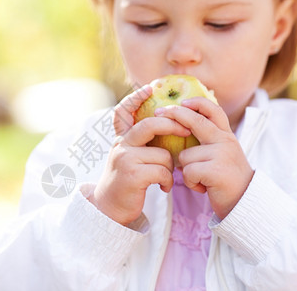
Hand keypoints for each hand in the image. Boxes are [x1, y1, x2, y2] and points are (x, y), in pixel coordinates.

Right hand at [90, 86, 190, 225]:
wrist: (110, 208)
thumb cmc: (126, 182)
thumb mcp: (129, 158)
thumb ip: (141, 144)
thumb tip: (167, 127)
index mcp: (121, 139)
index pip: (123, 112)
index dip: (135, 98)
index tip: (150, 88)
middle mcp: (121, 145)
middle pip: (150, 125)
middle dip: (172, 125)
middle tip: (186, 130)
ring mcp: (125, 158)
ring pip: (162, 154)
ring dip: (170, 168)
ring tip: (165, 178)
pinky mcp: (133, 174)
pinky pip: (162, 171)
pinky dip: (167, 181)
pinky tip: (162, 187)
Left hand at [155, 97, 253, 219]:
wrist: (244, 203)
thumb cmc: (225, 179)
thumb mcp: (220, 154)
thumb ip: (207, 141)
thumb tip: (180, 128)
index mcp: (226, 135)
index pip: (213, 110)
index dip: (197, 103)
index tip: (182, 101)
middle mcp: (225, 140)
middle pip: (195, 121)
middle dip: (175, 114)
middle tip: (158, 113)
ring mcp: (221, 154)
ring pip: (185, 155)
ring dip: (186, 170)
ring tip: (200, 179)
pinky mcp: (216, 170)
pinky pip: (188, 171)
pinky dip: (190, 182)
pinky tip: (202, 187)